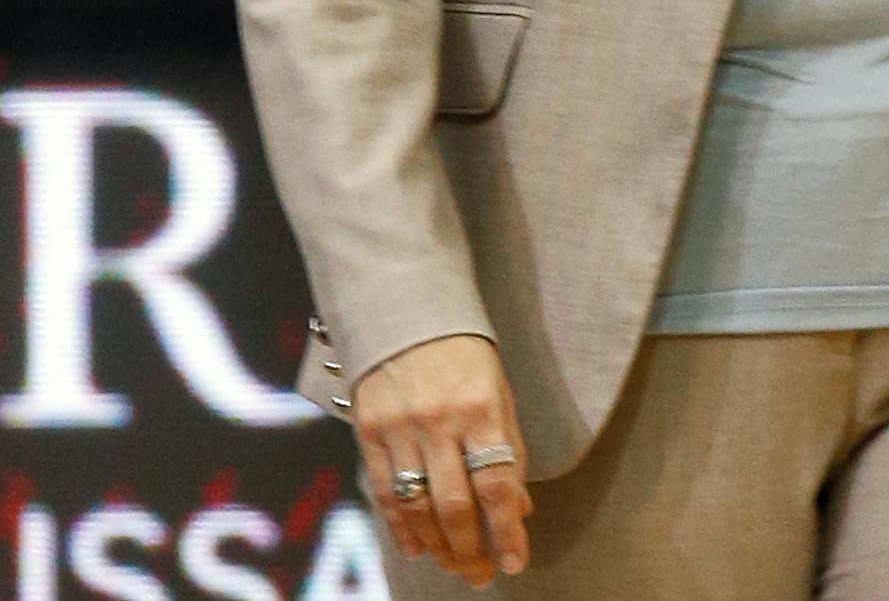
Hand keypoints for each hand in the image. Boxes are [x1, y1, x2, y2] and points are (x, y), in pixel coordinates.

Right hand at [354, 333, 531, 587]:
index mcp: (481, 407)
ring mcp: (400, 427)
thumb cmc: (465, 357)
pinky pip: (386, 491)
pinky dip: (401, 527)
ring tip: (454, 564)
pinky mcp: (368, 431)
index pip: (497, 483)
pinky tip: (416, 548)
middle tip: (480, 575)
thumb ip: (509, 449)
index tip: (515, 562)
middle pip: (455, 504)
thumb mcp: (500, 393)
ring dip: (437, 545)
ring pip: (418, 505)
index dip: (507, 530)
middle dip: (470, 549)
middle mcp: (439, 421)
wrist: (409, 312)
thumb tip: (520, 508)